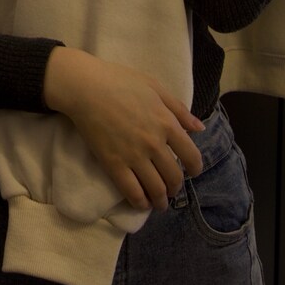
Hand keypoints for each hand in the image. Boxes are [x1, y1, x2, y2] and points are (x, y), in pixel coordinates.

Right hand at [43, 47, 204, 210]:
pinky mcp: (114, 164)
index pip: (192, 156)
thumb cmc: (120, 81)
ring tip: (159, 202)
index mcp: (167, 123)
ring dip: (161, 200)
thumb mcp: (154, 86)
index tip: (192, 171)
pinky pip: (132, 192)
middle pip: (174, 177)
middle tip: (171, 188)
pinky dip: (140, 202)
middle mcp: (154, 144)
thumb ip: (178, 108)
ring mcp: (134, 156)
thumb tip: (200, 128)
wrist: (85, 87)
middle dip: (176, 187)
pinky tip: (142, 203)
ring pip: (156, 189)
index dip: (195, 168)